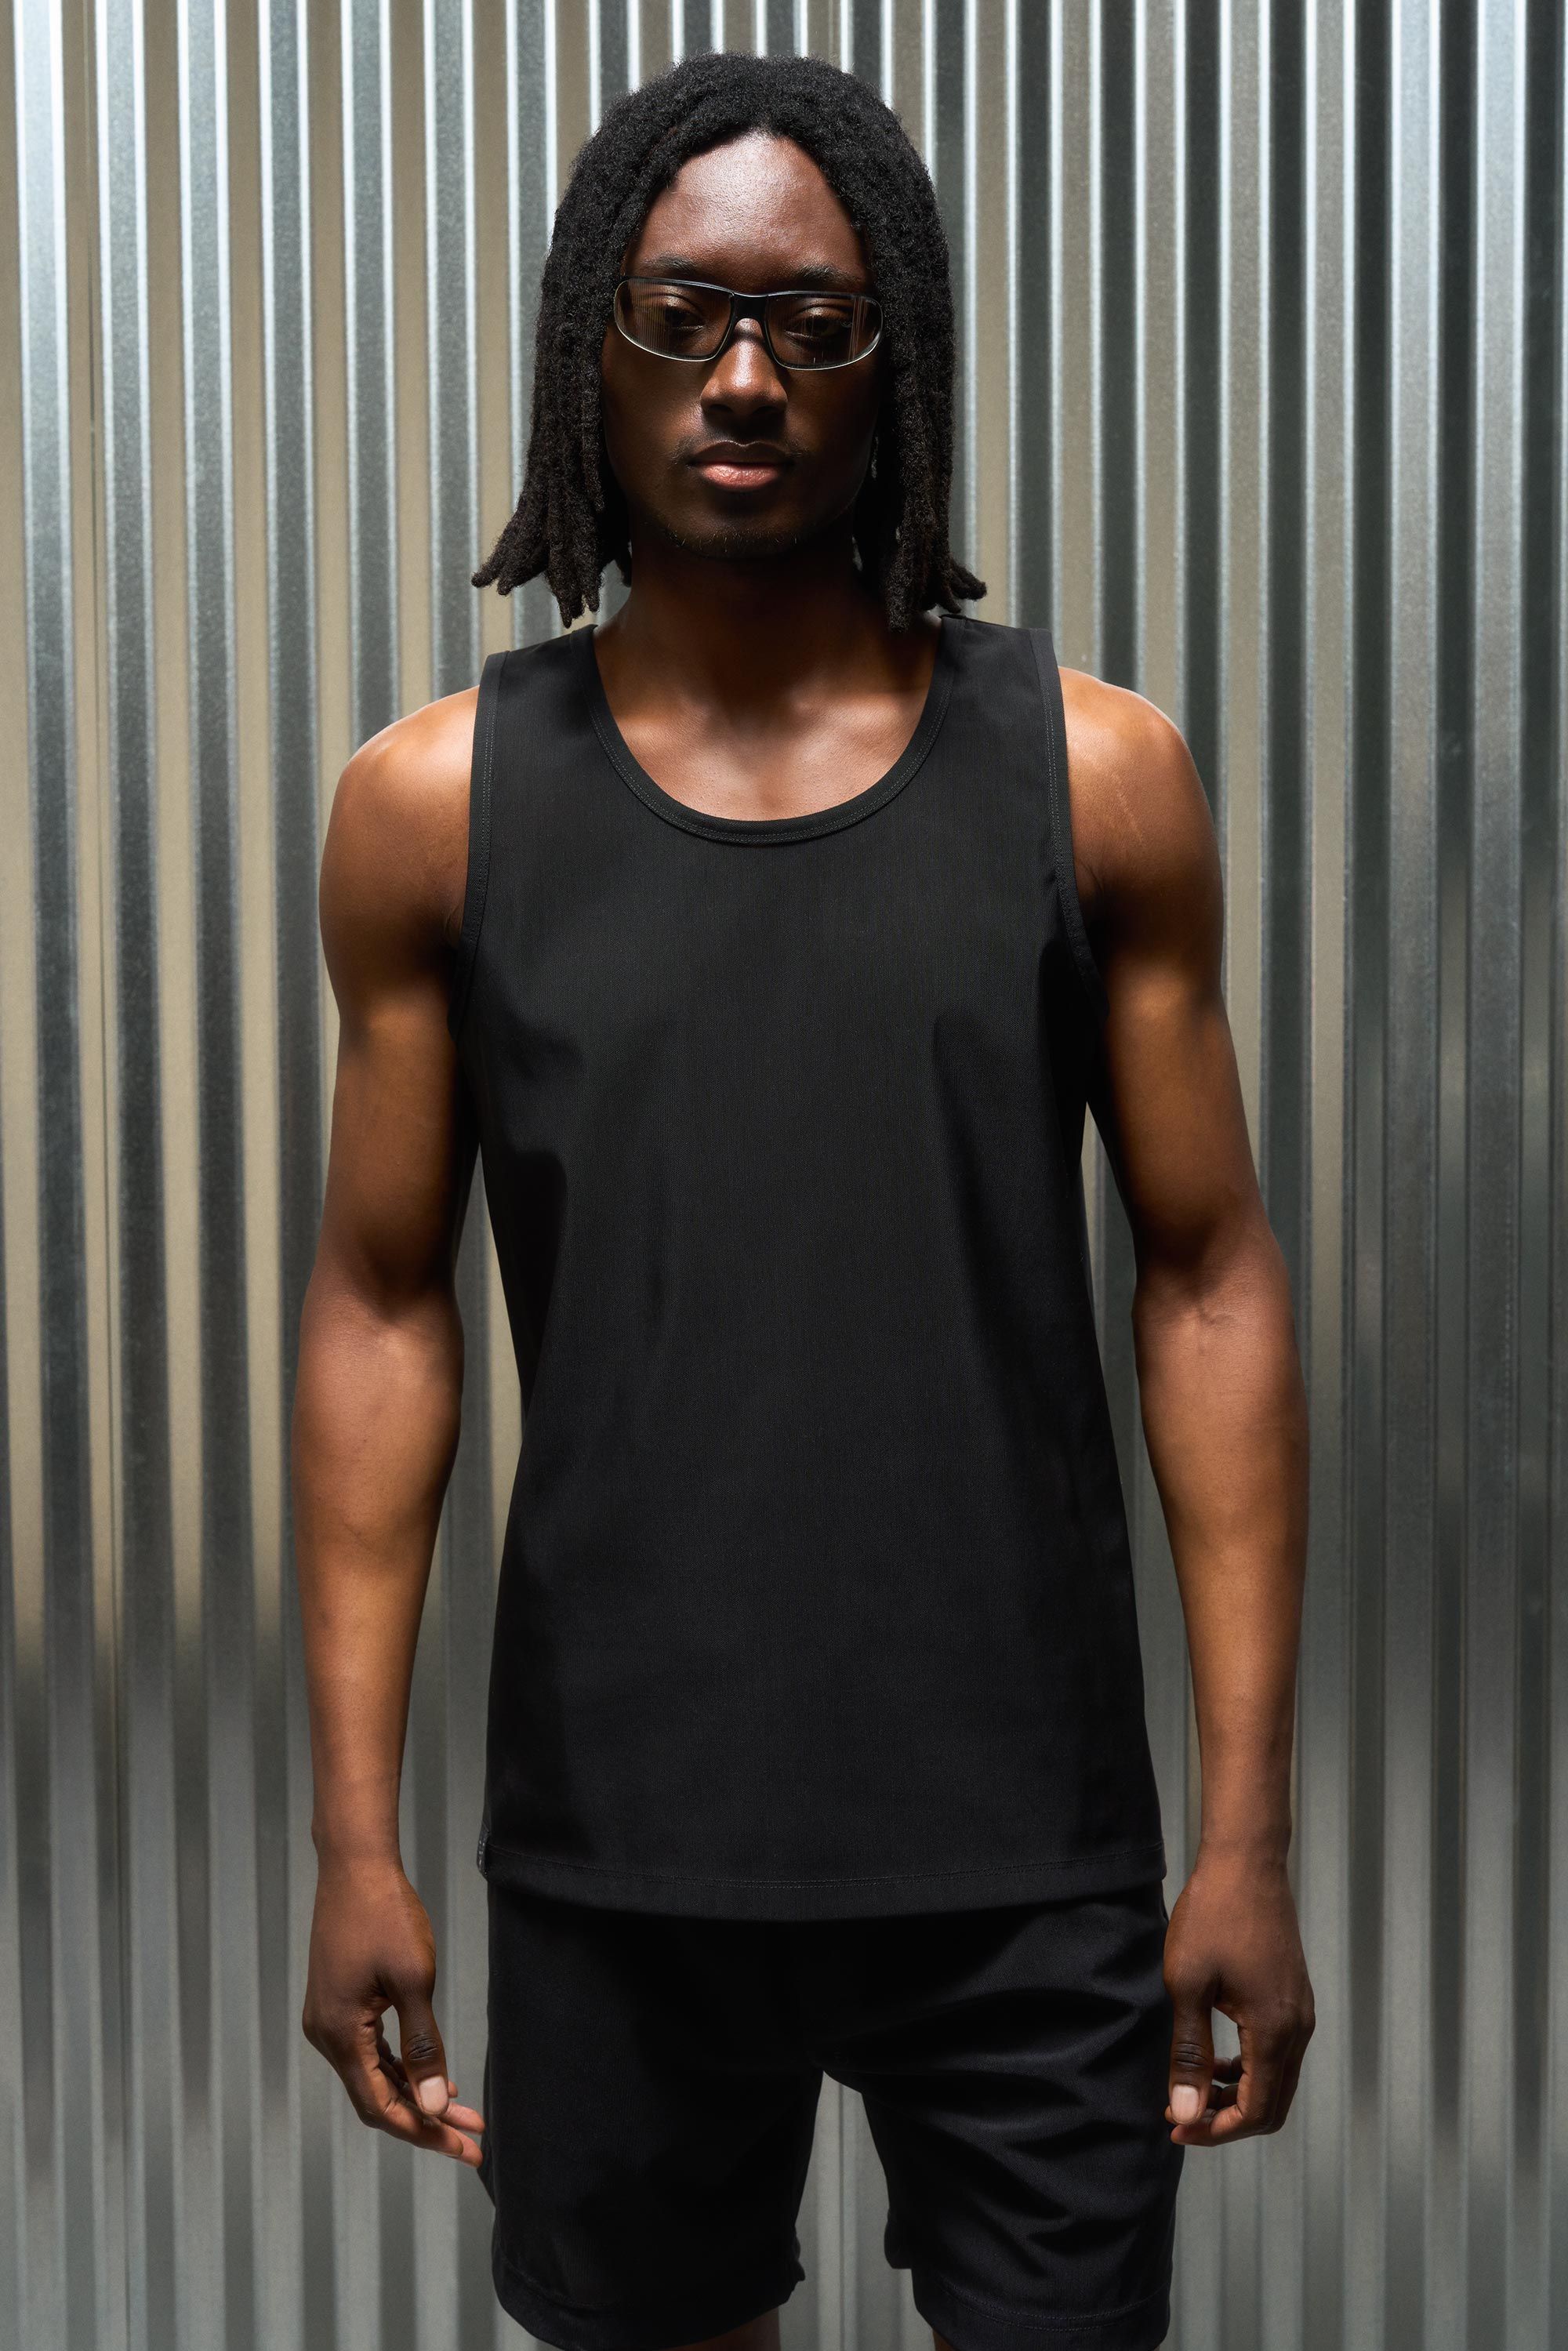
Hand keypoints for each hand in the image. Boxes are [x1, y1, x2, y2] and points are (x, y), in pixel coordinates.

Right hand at [302, 1853, 485, 2166]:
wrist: (355, 1865)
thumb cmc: (386, 1915)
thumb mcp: (413, 1981)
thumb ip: (423, 2047)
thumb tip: (436, 2106)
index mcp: (339, 2036)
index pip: (382, 2108)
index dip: (425, 2133)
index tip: (466, 2148)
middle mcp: (325, 2036)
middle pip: (377, 2099)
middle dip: (427, 2120)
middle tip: (474, 2138)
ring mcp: (328, 2019)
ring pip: (373, 2076)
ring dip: (416, 2095)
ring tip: (463, 2112)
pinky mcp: (338, 2003)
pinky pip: (368, 2051)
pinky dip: (400, 2068)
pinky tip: (431, 2074)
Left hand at [1161, 1845, 1314, 2145]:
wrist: (1246, 1862)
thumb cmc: (1212, 1916)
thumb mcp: (1188, 1985)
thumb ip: (1190, 2053)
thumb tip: (1187, 2112)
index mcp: (1275, 2031)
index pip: (1256, 2112)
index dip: (1216, 2131)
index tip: (1177, 2127)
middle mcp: (1298, 2029)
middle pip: (1272, 2105)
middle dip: (1226, 2119)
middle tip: (1181, 2114)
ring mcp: (1301, 2012)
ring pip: (1277, 2080)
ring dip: (1237, 2094)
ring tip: (1192, 2087)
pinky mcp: (1294, 1997)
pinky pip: (1278, 2053)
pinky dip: (1249, 2068)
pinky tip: (1216, 2055)